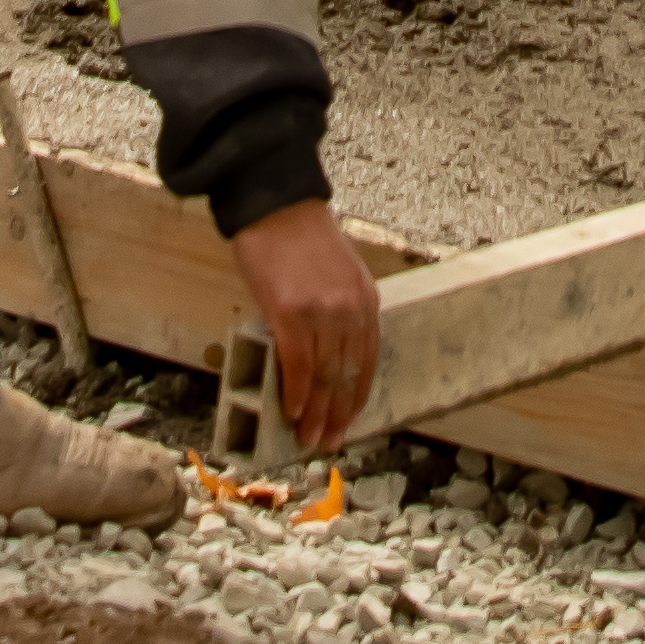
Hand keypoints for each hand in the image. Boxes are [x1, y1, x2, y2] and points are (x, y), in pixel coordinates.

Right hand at [228, 196, 380, 454]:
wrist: (275, 201)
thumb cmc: (299, 236)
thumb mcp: (338, 274)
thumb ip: (338, 311)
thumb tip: (323, 356)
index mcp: (366, 300)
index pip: (369, 361)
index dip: (357, 397)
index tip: (348, 421)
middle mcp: (350, 310)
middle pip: (348, 375)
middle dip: (337, 414)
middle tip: (327, 442)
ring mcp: (321, 312)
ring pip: (324, 376)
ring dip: (316, 412)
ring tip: (308, 437)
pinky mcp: (290, 312)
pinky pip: (298, 364)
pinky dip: (296, 390)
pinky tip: (292, 409)